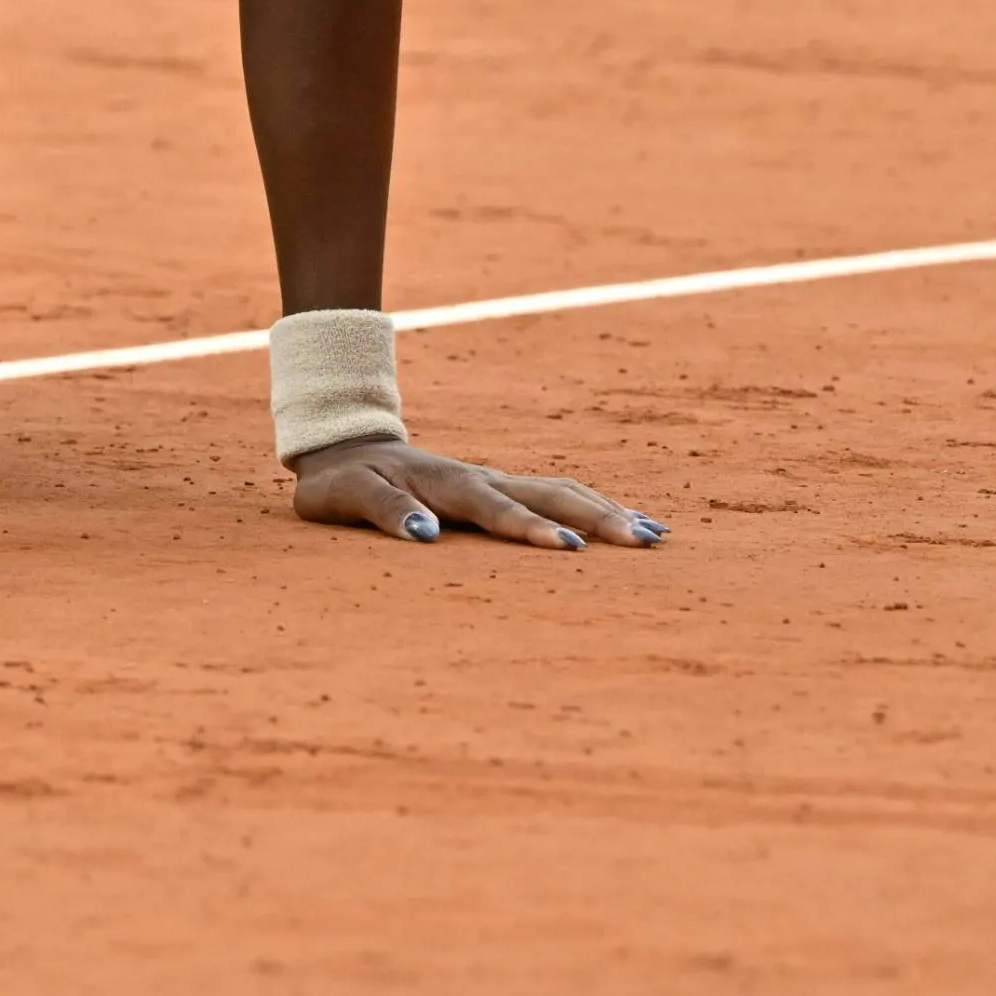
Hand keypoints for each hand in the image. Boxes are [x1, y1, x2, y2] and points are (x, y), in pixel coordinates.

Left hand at [292, 436, 665, 549]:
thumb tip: (425, 534)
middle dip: (597, 517)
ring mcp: (495, 480)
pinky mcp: (500, 486)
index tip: (571, 549)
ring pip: (562, 489)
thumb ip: (385, 512)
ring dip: (606, 509)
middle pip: (550, 494)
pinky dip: (594, 504)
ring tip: (653, 533)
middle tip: (643, 541)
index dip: (532, 530)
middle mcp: (481, 479)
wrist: (342, 446)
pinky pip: (556, 492)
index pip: (497, 511)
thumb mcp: (348, 497)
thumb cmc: (342, 481)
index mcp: (448, 486)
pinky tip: (627, 521)